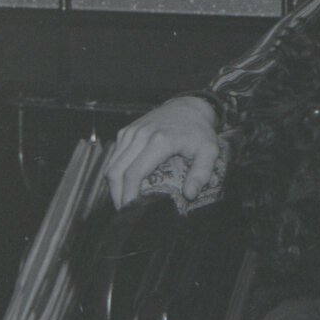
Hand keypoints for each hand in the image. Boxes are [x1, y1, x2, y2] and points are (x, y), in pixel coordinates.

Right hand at [106, 95, 223, 207]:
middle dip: (117, 196)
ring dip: (113, 186)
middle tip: (125, 213)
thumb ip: (201, 173)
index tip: (131, 212)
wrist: (189, 106)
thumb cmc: (199, 131)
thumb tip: (189, 195)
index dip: (128, 196)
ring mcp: (130, 132)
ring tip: (124, 203)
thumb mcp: (209, 151)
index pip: (133, 173)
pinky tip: (124, 186)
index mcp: (159, 141)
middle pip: (116, 172)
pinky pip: (114, 157)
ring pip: (111, 165)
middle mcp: (140, 135)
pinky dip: (115, 173)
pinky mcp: (126, 131)